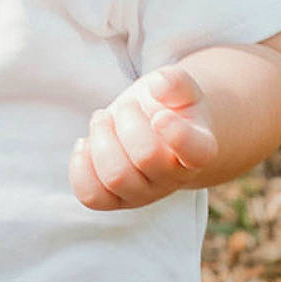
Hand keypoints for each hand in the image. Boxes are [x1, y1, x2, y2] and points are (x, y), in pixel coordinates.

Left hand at [70, 65, 218, 210]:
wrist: (155, 128)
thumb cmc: (169, 105)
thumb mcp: (178, 86)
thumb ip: (174, 82)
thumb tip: (156, 88)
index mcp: (199, 148)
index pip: (195, 152)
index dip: (176, 133)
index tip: (160, 114)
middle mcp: (174, 178)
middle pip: (146, 156)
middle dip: (127, 120)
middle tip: (125, 106)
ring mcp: (143, 193)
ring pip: (116, 177)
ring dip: (101, 138)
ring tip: (103, 119)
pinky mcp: (113, 199)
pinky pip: (91, 195)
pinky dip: (81, 166)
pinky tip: (86, 143)